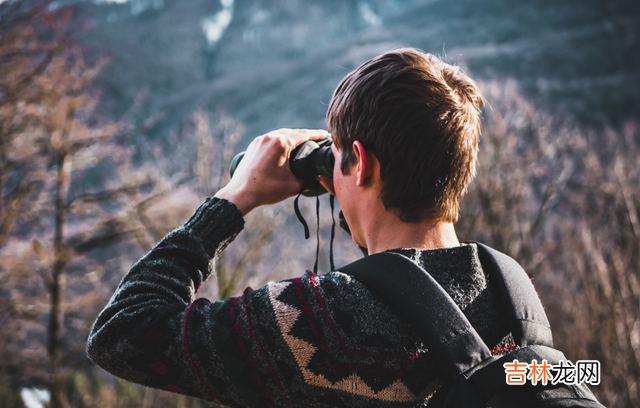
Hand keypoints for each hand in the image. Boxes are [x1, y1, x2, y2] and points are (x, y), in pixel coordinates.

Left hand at [215, 128, 329, 214]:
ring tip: (303, 143)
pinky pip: (271, 139)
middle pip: (293, 132)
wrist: (241, 194)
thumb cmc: (266, 190)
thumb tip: (317, 178)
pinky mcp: (253, 146)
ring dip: (292, 137)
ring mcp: (260, 140)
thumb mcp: (293, 186)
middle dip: (305, 135)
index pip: (304, 135)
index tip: (325, 135)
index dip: (317, 135)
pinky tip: (285, 147)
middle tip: (317, 138)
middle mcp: (270, 137)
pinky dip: (281, 141)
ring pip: (281, 134)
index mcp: (281, 143)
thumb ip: (308, 181)